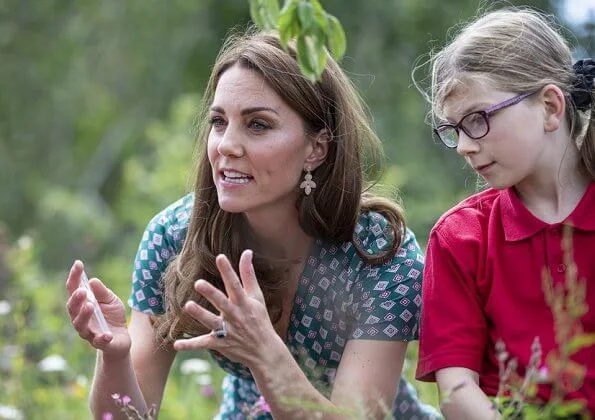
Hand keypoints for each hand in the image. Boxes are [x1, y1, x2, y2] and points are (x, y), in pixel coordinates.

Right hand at [66, 260, 130, 358]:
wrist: (121, 339)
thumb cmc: (112, 316)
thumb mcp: (111, 300)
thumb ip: (102, 292)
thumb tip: (92, 281)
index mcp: (82, 305)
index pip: (74, 290)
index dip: (74, 277)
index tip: (78, 263)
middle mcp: (81, 318)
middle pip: (72, 309)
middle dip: (76, 300)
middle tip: (82, 291)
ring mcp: (89, 332)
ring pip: (80, 325)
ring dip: (84, 315)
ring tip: (90, 306)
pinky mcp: (101, 343)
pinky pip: (98, 342)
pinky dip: (101, 338)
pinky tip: (106, 334)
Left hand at [173, 250, 279, 366]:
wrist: (265, 351)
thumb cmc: (259, 319)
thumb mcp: (257, 296)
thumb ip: (248, 274)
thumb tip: (247, 252)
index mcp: (244, 303)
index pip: (235, 284)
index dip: (228, 271)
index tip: (220, 257)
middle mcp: (236, 315)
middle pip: (222, 302)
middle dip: (211, 293)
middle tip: (198, 283)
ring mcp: (228, 331)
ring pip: (212, 322)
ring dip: (200, 314)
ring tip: (188, 305)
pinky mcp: (221, 344)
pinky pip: (204, 344)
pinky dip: (191, 345)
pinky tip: (176, 344)